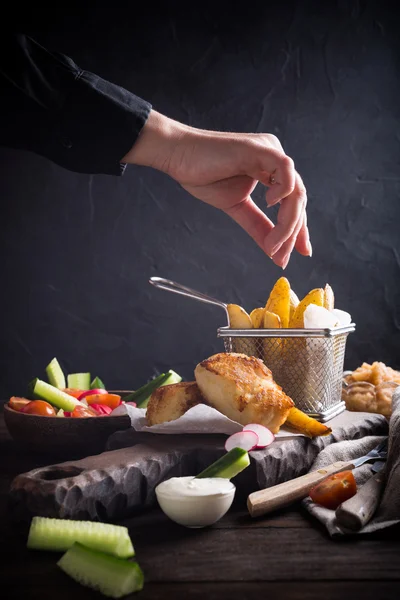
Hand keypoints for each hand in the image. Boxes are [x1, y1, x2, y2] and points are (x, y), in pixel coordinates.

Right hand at [123, 111, 310, 267]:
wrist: (180, 156)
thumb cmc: (204, 177)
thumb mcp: (237, 207)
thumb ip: (258, 226)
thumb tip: (274, 251)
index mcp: (272, 172)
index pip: (293, 203)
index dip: (298, 230)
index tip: (297, 255)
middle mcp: (277, 160)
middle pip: (298, 200)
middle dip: (293, 233)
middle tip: (281, 257)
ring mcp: (271, 152)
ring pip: (295, 191)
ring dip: (288, 223)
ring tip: (273, 244)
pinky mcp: (262, 148)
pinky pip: (286, 170)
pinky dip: (283, 191)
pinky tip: (269, 204)